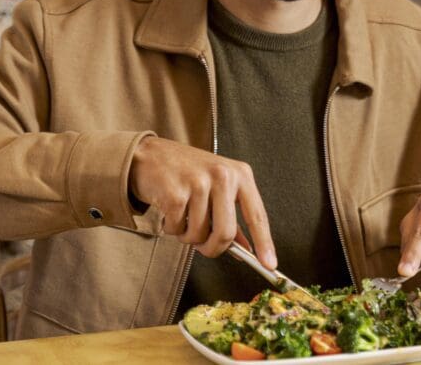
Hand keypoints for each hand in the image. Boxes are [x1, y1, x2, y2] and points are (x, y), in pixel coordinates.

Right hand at [129, 136, 275, 267]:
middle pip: (226, 233)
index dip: (264, 243)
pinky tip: (170, 212)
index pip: (257, 215)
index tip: (269, 265)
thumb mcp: (218, 188)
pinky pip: (177, 230)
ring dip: (188, 237)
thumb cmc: (188, 173)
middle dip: (213, 248)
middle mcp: (223, 176)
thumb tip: (247, 250)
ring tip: (183, 218)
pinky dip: (172, 229)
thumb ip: (233, 217)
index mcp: (240, 174)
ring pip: (199, 235)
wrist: (150, 155)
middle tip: (203, 246)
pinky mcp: (175, 193)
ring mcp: (199, 183)